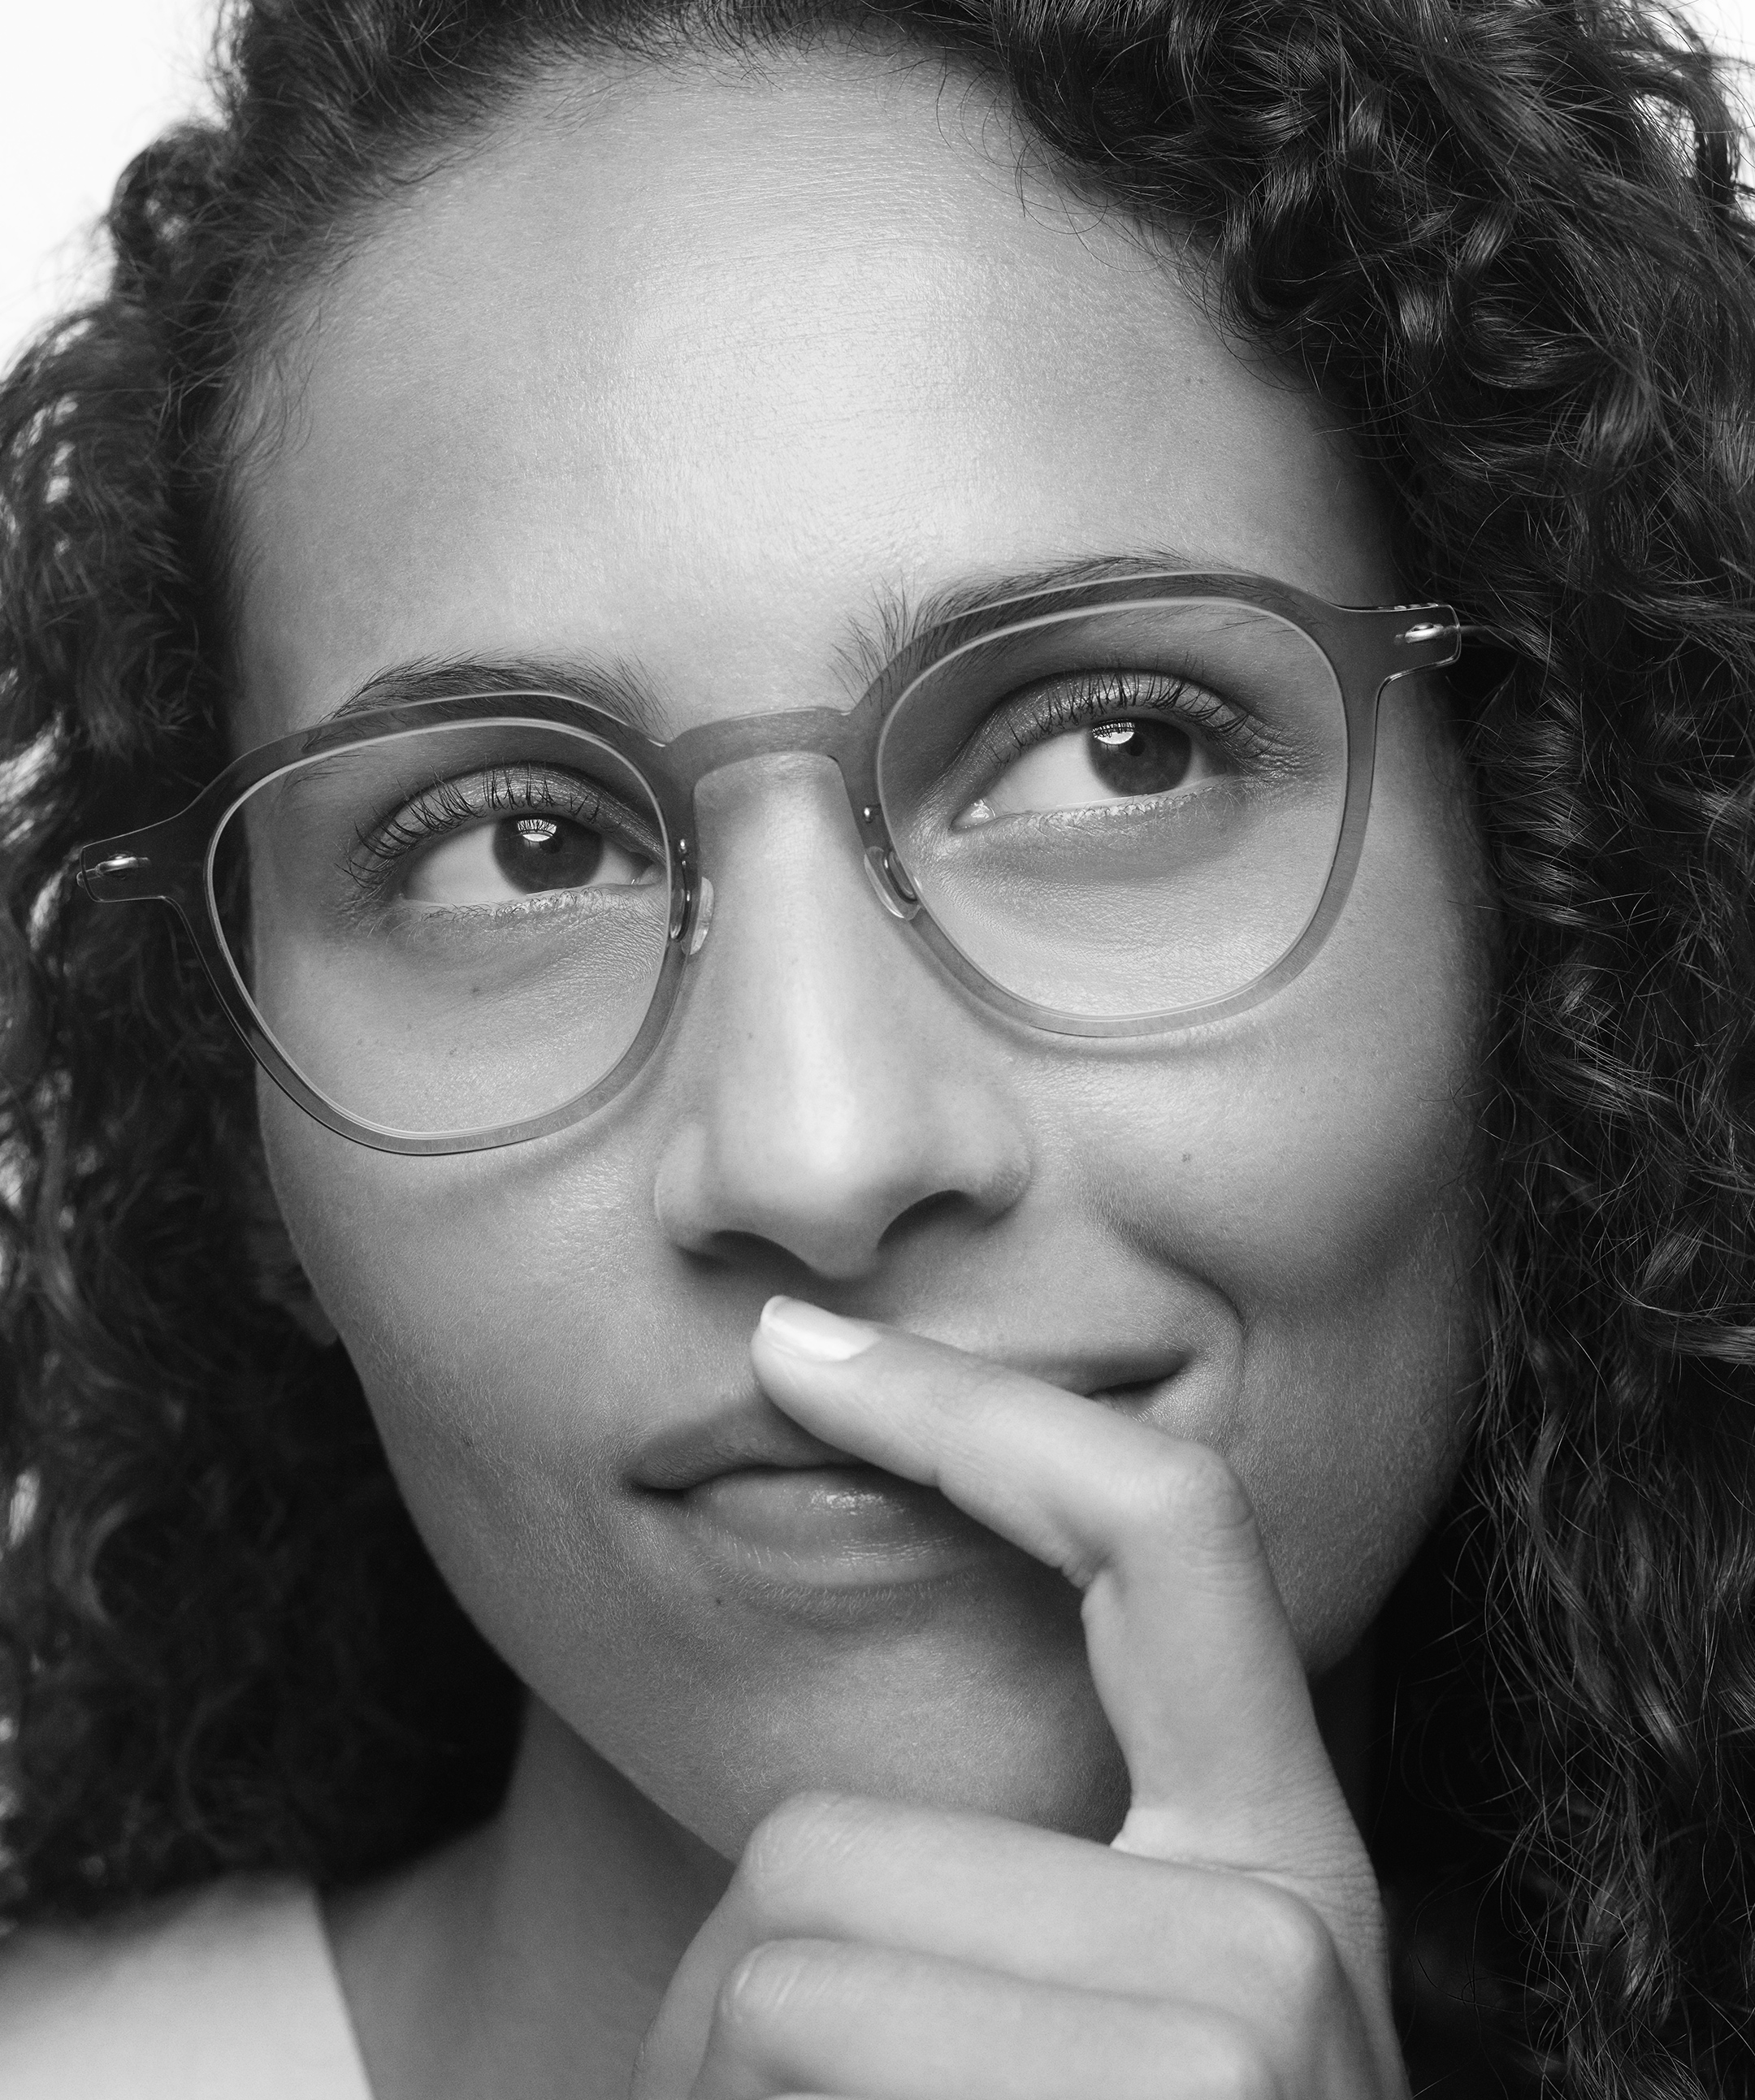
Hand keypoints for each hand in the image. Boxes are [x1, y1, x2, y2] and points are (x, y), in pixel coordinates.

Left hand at [631, 1298, 1408, 2099]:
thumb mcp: (1085, 2053)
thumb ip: (1007, 1910)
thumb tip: (794, 1839)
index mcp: (1277, 1866)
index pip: (1161, 1525)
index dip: (976, 1410)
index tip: (794, 1352)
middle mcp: (1286, 1921)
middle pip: (832, 1838)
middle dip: (734, 1995)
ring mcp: (1238, 2023)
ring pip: (788, 1947)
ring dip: (722, 2079)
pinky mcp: (1167, 2095)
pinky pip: (794, 2019)